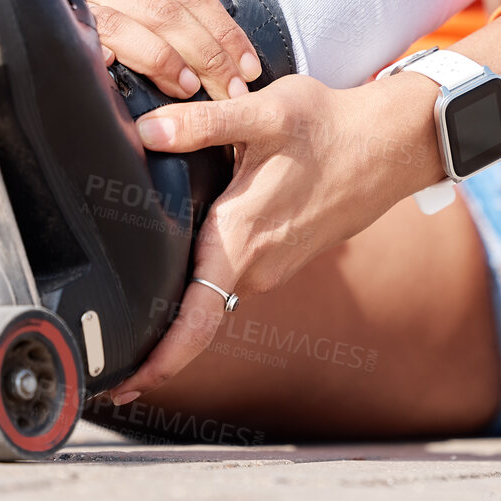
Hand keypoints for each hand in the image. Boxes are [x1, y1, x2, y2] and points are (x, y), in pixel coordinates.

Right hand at [58, 0, 262, 99]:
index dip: (222, 30)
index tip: (248, 66)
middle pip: (161, 15)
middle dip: (205, 57)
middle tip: (232, 91)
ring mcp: (73, 4)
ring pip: (124, 32)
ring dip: (164, 64)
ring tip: (193, 89)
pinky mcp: (59, 31)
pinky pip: (85, 49)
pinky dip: (107, 63)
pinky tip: (131, 81)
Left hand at [104, 72, 446, 403]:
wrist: (389, 143)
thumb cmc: (329, 129)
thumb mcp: (264, 114)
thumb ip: (201, 125)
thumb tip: (148, 130)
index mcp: (241, 241)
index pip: (194, 323)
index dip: (157, 362)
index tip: (124, 386)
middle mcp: (256, 266)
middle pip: (193, 310)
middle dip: (154, 325)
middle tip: (111, 341)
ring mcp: (273, 266)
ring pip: (213, 287)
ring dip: (184, 288)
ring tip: (144, 287)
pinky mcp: (284, 256)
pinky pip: (236, 272)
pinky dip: (210, 269)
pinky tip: (195, 248)